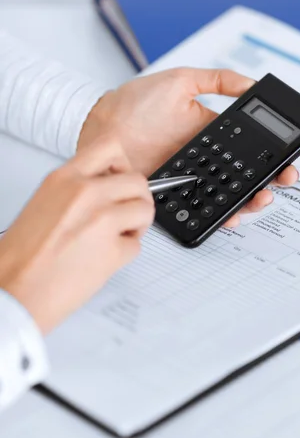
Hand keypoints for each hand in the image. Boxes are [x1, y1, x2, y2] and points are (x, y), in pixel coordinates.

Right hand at [0, 136, 154, 333]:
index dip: (123, 165)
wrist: (14, 290)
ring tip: (116, 237)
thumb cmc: (22, 255)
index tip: (120, 179)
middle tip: (126, 214)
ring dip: (137, 225)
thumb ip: (76, 188)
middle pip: (138, 180)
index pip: (111, 146)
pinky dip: (126, 253)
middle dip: (137, 199)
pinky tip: (104, 258)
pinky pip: (138, 245)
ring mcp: (102, 220)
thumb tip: (107, 187)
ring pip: (145, 209)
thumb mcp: (44, 201)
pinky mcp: (113, 250)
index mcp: (65, 178)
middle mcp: (85, 193)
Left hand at [78, 68, 299, 226]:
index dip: (280, 146)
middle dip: (276, 176)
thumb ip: (216, 80)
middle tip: (288, 175)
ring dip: (255, 198)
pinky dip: (224, 215)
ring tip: (264, 195)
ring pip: (234, 194)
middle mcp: (208, 157)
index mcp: (213, 131)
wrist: (101, 129)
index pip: (254, 142)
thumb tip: (251, 82)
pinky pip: (206, 209)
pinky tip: (234, 213)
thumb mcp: (179, 81)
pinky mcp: (179, 196)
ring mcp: (194, 178)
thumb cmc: (133, 104)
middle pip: (251, 172)